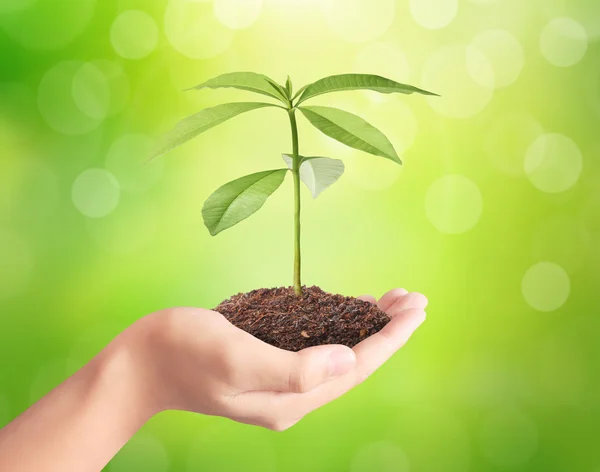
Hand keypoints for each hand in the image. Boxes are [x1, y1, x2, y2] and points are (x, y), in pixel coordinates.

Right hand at [130, 288, 426, 429]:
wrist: (142, 363)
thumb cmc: (184, 353)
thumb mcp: (238, 358)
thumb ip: (295, 368)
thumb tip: (350, 360)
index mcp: (291, 398)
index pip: (356, 367)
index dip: (390, 337)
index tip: (416, 307)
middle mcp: (292, 396)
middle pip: (354, 361)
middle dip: (386, 330)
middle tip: (412, 298)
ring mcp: (279, 382)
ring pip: (337, 354)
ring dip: (366, 327)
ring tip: (389, 300)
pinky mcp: (267, 364)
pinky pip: (315, 347)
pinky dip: (337, 326)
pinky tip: (344, 310)